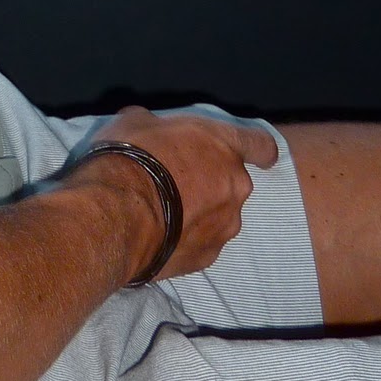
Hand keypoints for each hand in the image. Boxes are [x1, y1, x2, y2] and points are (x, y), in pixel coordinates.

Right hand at [73, 105, 278, 282]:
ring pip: (219, 217)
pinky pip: (200, 244)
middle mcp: (235, 187)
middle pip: (234, 183)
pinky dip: (184, 239)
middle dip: (211, 183)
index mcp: (224, 146)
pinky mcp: (206, 258)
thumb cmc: (132, 156)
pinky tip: (159, 237)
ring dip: (199, 214)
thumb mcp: (136, 121)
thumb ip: (157, 126)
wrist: (118, 215)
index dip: (257, 149)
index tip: (251, 154)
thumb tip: (150, 129)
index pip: (261, 145)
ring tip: (163, 215)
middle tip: (176, 183)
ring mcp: (225, 227)